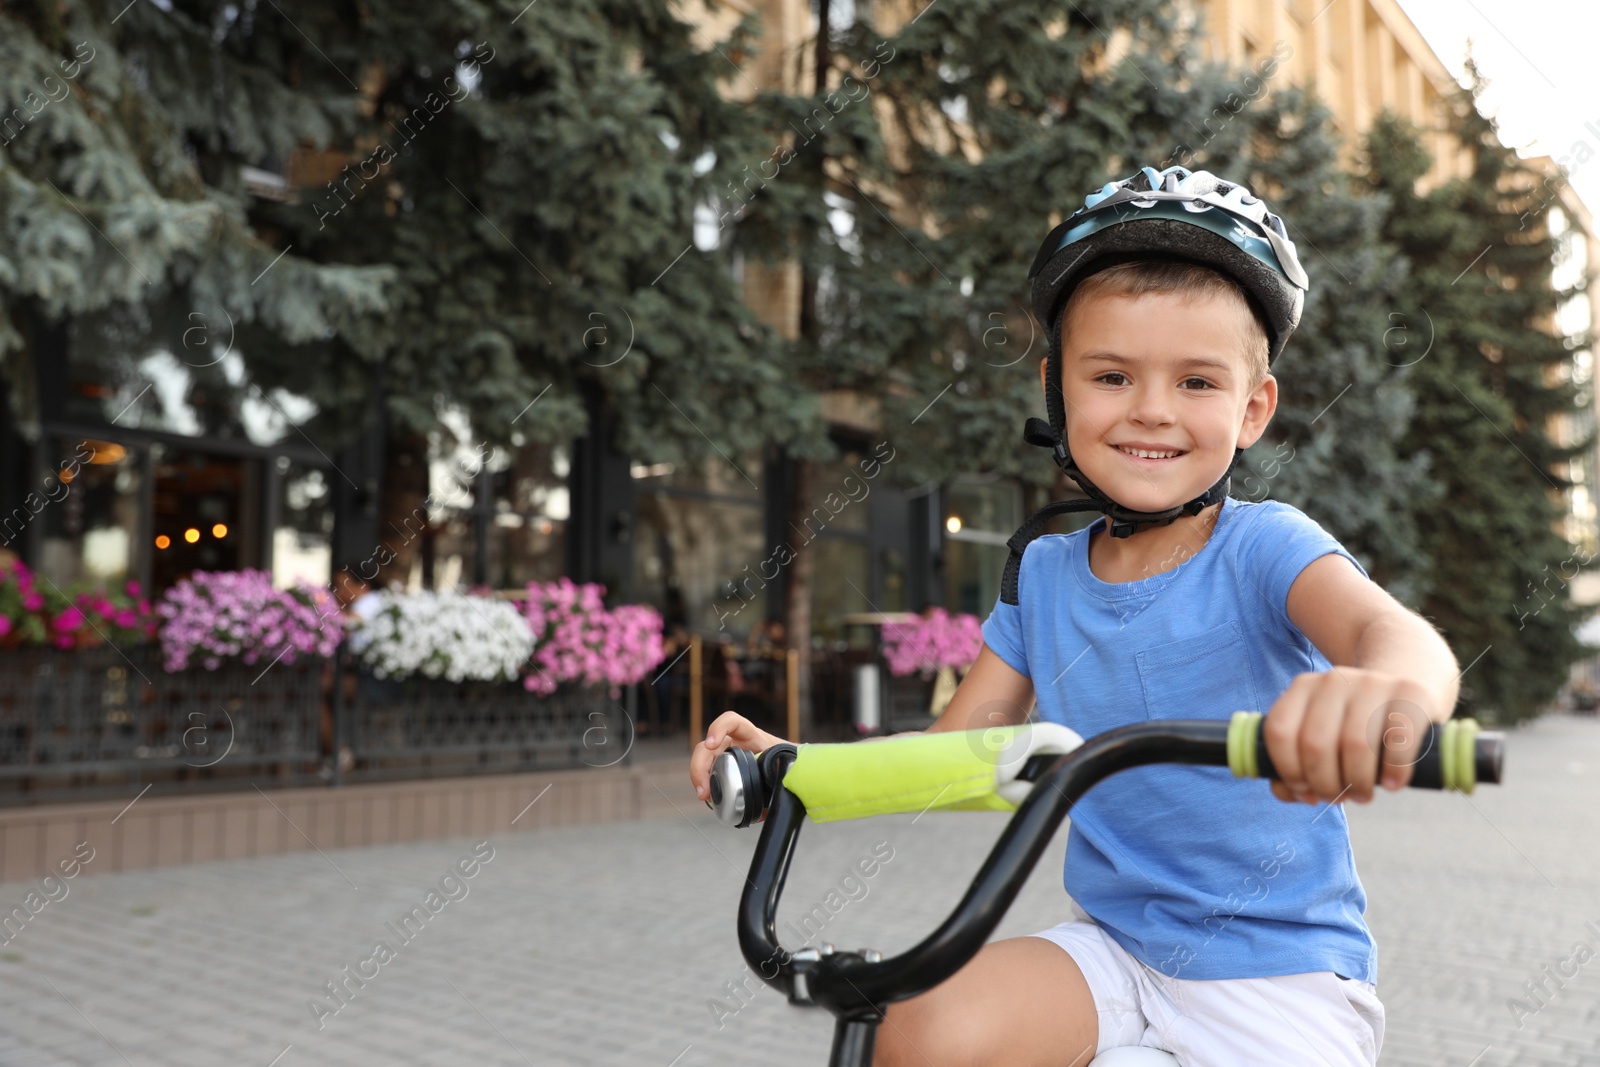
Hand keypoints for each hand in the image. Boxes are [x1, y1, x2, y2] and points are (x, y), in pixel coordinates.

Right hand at [689, 711, 787, 802]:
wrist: (791, 769)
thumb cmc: (787, 762)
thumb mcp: (785, 763)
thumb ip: (782, 770)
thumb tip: (778, 786)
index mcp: (752, 736)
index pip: (732, 722)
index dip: (719, 728)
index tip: (711, 744)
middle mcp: (734, 743)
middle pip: (708, 746)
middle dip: (700, 765)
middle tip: (703, 788)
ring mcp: (726, 756)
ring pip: (704, 761)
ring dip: (699, 778)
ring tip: (704, 796)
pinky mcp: (723, 771)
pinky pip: (709, 775)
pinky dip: (706, 786)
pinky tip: (708, 798)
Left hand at [1262, 669, 1435, 805]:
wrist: (1406, 693)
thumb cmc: (1355, 728)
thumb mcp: (1322, 738)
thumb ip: (1295, 766)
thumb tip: (1291, 793)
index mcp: (1303, 688)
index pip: (1279, 732)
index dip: (1288, 770)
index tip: (1306, 791)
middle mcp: (1334, 680)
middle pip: (1315, 743)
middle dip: (1324, 784)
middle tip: (1339, 797)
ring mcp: (1372, 683)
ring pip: (1355, 744)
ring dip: (1357, 783)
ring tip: (1362, 795)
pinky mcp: (1410, 693)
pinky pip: (1398, 739)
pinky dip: (1394, 771)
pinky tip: (1392, 785)